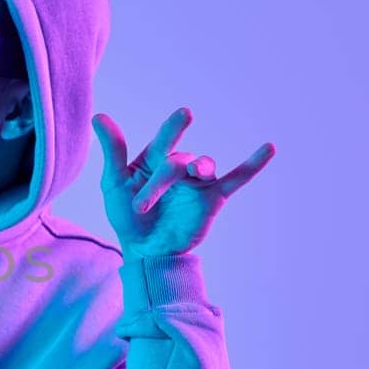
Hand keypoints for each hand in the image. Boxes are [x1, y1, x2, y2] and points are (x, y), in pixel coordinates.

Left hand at [90, 106, 274, 259]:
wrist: (146, 254)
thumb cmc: (126, 219)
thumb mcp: (114, 184)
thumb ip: (113, 150)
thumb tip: (99, 116)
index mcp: (154, 160)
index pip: (164, 140)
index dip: (173, 129)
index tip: (186, 114)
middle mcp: (177, 167)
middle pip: (177, 162)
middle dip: (161, 182)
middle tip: (145, 203)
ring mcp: (196, 182)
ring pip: (203, 166)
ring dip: (198, 170)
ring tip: (195, 173)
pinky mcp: (213, 198)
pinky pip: (236, 178)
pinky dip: (253, 165)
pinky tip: (269, 148)